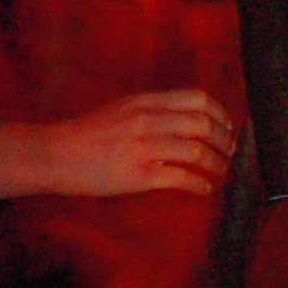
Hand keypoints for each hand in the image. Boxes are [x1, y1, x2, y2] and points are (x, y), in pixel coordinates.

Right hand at [49, 90, 234, 196]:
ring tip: (221, 172)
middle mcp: (149, 119)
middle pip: (203, 124)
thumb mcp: (122, 108)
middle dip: (224, 140)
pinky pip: (182, 178)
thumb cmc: (86, 133)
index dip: (219, 112)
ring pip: (198, 151)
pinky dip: (199, 184)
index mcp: (146, 101)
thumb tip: (184, 120)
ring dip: (217, 164)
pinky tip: (203, 188)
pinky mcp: (141, 175)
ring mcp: (146, 147)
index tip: (226, 125)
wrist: (57, 154)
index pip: (197, 99)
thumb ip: (152, 110)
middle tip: (230, 151)